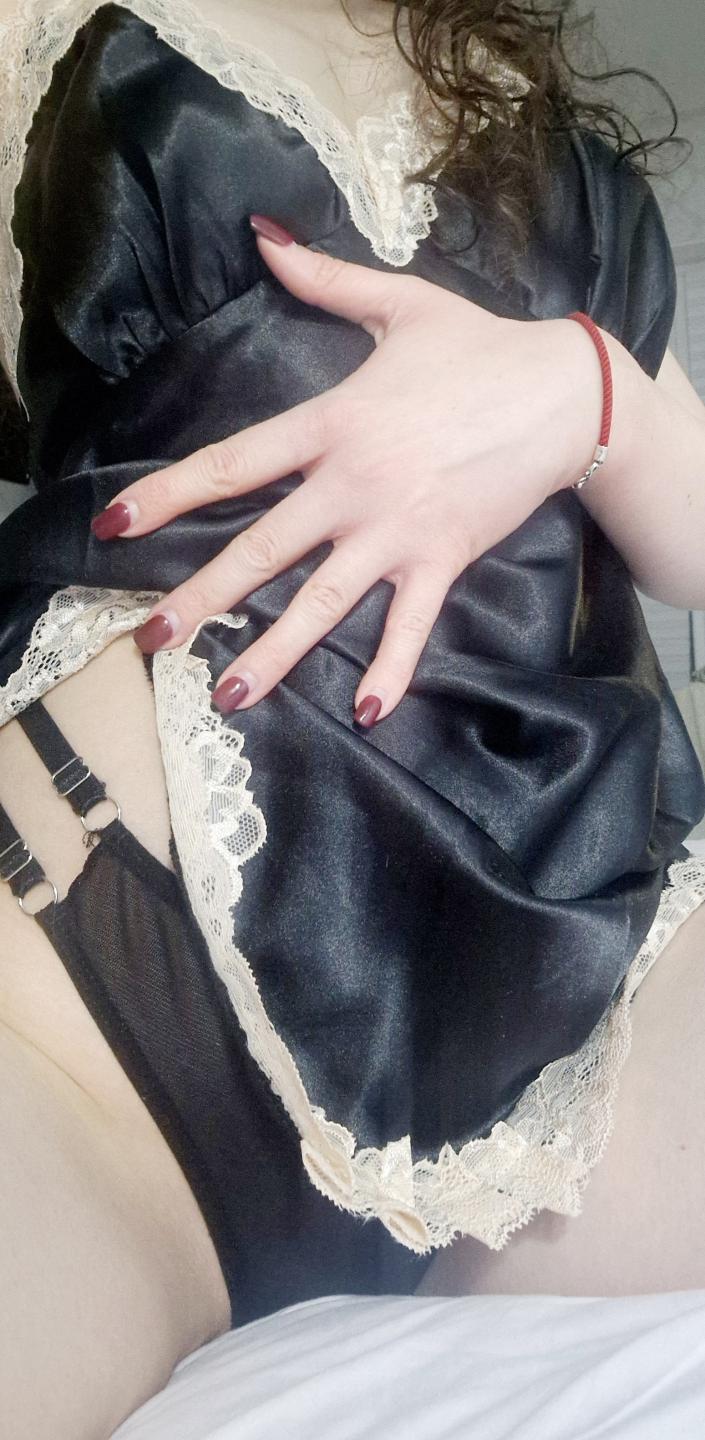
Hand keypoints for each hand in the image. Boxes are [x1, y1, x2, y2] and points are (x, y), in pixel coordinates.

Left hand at [91, 215, 604, 724]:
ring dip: (275, 651)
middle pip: (262, 548)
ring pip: (323, 600)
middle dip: (202, 596)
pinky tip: (364, 713)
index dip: (170, 495)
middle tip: (151, 639)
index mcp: (332, 425)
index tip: (118, 526)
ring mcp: (397, 530)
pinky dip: (392, 670)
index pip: (234, 464)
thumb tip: (261, 234)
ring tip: (229, 693)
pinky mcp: (442, 560)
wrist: (565, 393)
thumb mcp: (398, 304)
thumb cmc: (479, 347)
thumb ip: (322, 278)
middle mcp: (353, 486)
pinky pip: (412, 625)